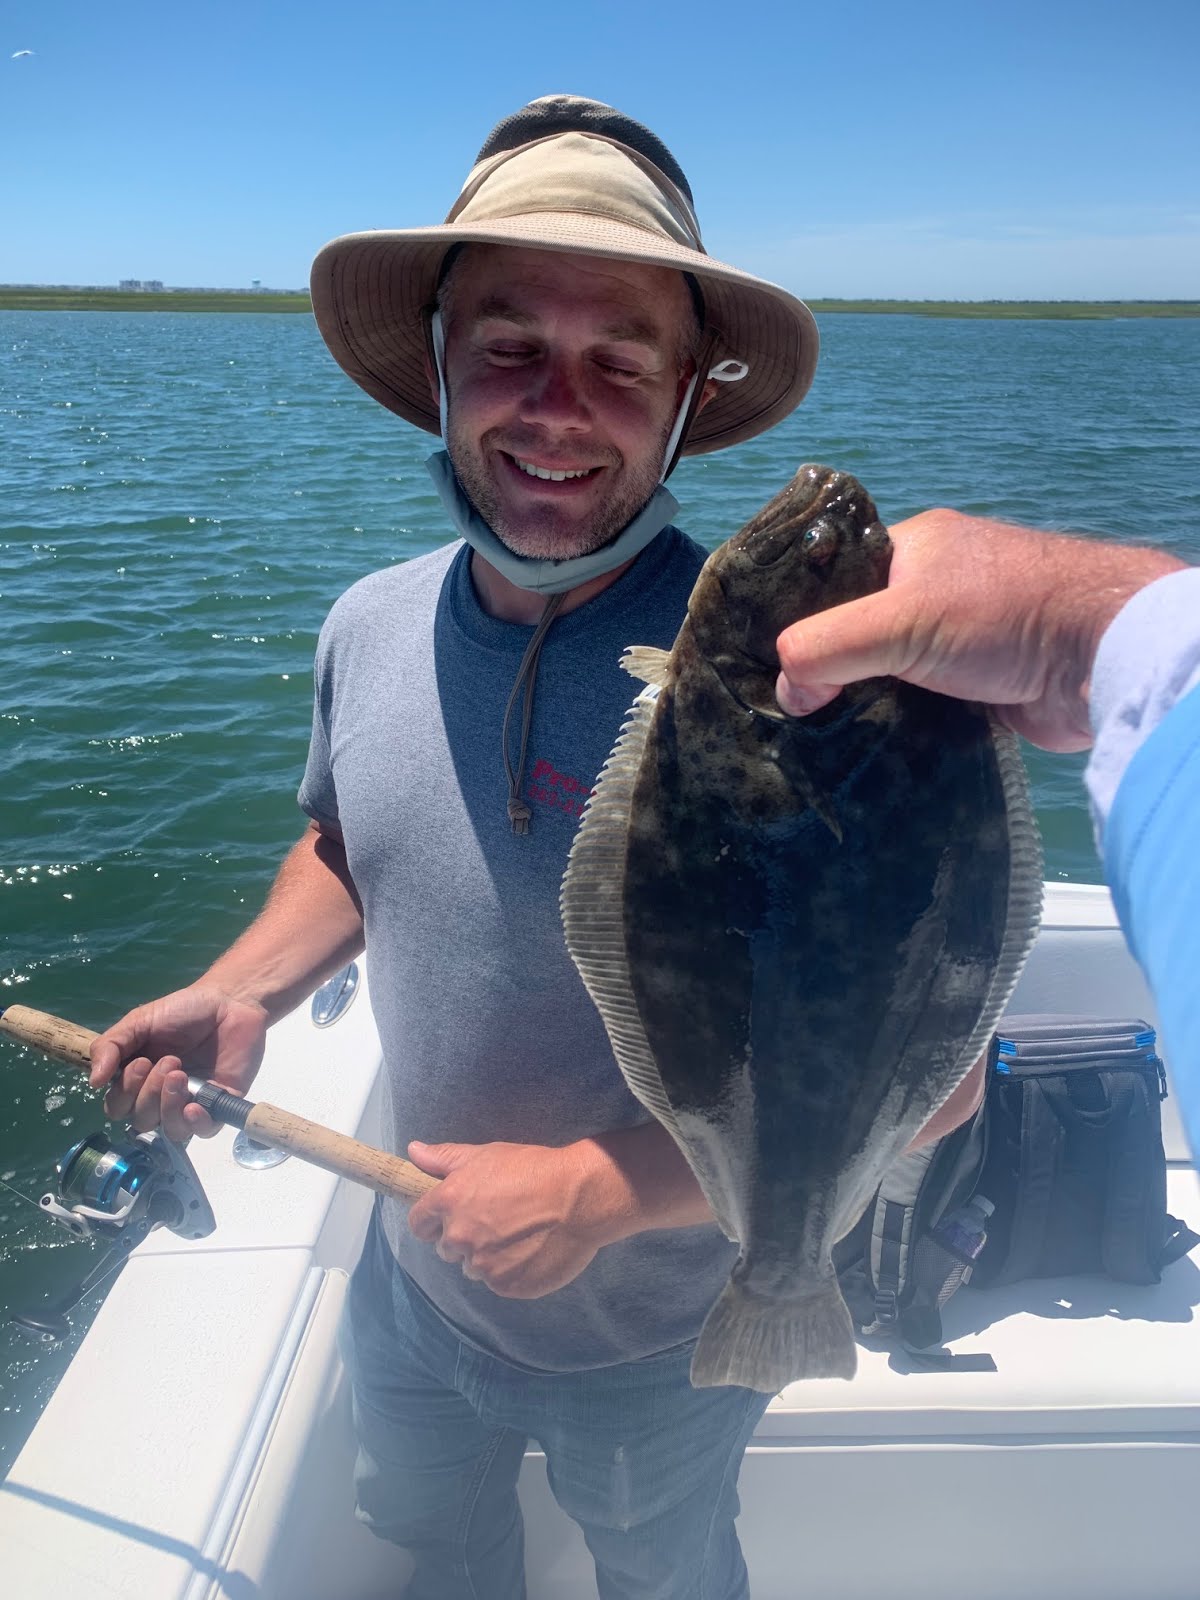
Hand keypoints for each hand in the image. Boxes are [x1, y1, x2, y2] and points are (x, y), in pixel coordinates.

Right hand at [89, 984, 268, 1139]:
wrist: (229, 1001)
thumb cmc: (182, 1011)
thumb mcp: (139, 1021)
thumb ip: (110, 1046)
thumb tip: (93, 1082)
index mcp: (138, 1080)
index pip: (118, 1107)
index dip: (125, 1093)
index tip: (141, 1062)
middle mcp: (162, 1097)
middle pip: (142, 1121)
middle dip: (150, 1093)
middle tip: (171, 1061)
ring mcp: (191, 1102)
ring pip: (171, 1131)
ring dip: (169, 1107)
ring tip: (181, 1075)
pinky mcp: (220, 1104)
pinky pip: (204, 1131)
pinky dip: (196, 1124)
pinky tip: (194, 1106)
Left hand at [405, 1139, 605, 1297]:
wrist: (579, 1198)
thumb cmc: (533, 1170)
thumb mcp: (486, 1155)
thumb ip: (444, 1158)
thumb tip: (413, 1151)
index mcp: (448, 1203)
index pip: (419, 1223)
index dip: (433, 1220)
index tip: (451, 1216)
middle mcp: (459, 1237)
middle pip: (446, 1248)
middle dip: (463, 1238)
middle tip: (494, 1221)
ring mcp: (482, 1266)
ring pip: (473, 1268)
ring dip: (486, 1257)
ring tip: (516, 1236)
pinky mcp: (506, 1285)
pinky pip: (498, 1282)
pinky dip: (509, 1271)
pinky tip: (529, 1251)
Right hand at [775, 509, 1185, 749]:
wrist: (1102, 659)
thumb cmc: (1000, 615)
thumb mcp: (898, 620)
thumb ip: (827, 647)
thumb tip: (784, 688)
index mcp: (914, 548)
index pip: (836, 580)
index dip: (801, 619)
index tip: (768, 666)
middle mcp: (937, 587)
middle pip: (860, 631)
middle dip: (831, 669)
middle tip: (794, 710)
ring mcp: (962, 639)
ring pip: (890, 673)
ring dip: (865, 703)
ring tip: (823, 736)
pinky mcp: (983, 687)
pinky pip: (923, 705)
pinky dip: (900, 725)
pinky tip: (870, 748)